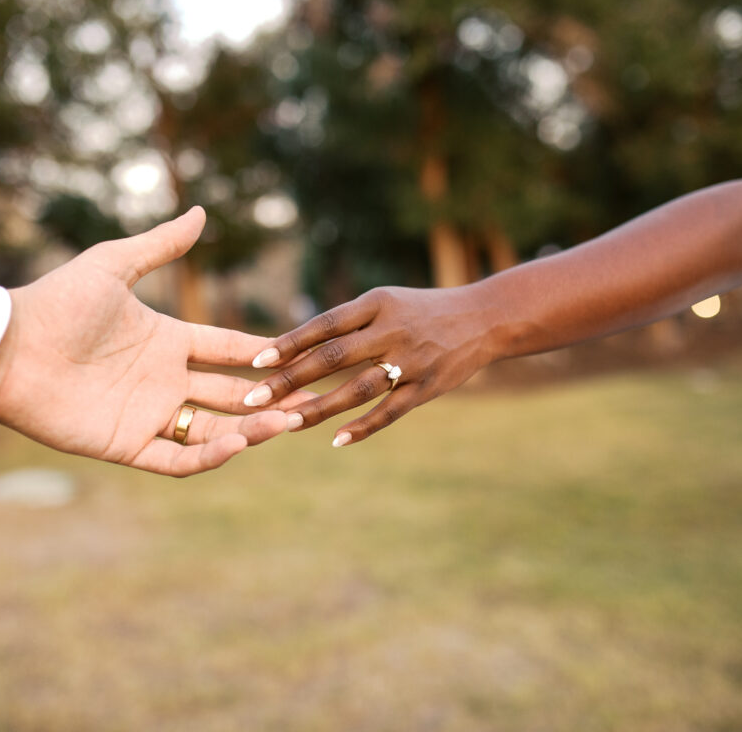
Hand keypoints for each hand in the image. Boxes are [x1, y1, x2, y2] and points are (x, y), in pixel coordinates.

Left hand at [0, 206, 311, 475]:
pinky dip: (208, 457)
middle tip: (306, 399)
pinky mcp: (126, 444)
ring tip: (286, 423)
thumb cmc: (56, 303)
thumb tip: (200, 211)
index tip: (299, 353)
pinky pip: (175, 459)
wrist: (9, 349)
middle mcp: (164, 380)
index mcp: (167, 340)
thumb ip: (160, 246)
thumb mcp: (114, 265)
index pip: (227, 348)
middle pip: (230, 392)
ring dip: (250, 429)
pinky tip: (237, 444)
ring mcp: (147, 414)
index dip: (262, 353)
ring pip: (212, 429)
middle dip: (268, 397)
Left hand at [241, 284, 503, 445]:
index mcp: (376, 305)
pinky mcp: (428, 387)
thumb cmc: (422, 310)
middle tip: (256, 398)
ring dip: (319, 408)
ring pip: (357, 389)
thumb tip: (294, 344)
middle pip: (333, 357)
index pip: (324, 325)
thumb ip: (347, 321)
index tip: (257, 361)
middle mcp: (392, 331)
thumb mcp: (386, 301)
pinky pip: (391, 411)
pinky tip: (337, 440)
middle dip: (291, 379)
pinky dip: (364, 427)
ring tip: (286, 424)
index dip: (290, 343)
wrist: (485, 318)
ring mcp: (412, 361)